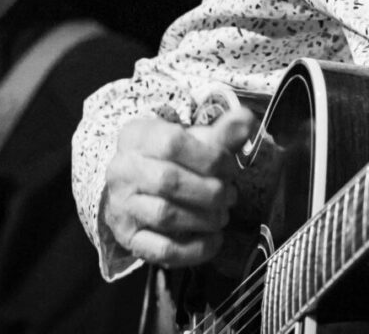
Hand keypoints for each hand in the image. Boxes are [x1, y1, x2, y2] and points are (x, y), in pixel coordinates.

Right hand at [102, 106, 255, 267]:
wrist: (135, 189)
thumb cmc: (171, 161)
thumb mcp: (192, 140)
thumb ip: (221, 133)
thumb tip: (247, 119)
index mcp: (137, 137)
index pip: (173, 143)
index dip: (209, 157)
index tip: (229, 167)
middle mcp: (122, 170)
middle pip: (168, 181)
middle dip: (210, 191)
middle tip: (230, 195)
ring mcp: (121, 206)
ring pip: (165, 215)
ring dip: (204, 218)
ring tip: (222, 216)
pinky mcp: (128, 238)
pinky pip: (162, 250)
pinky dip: (195, 250)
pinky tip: (214, 240)